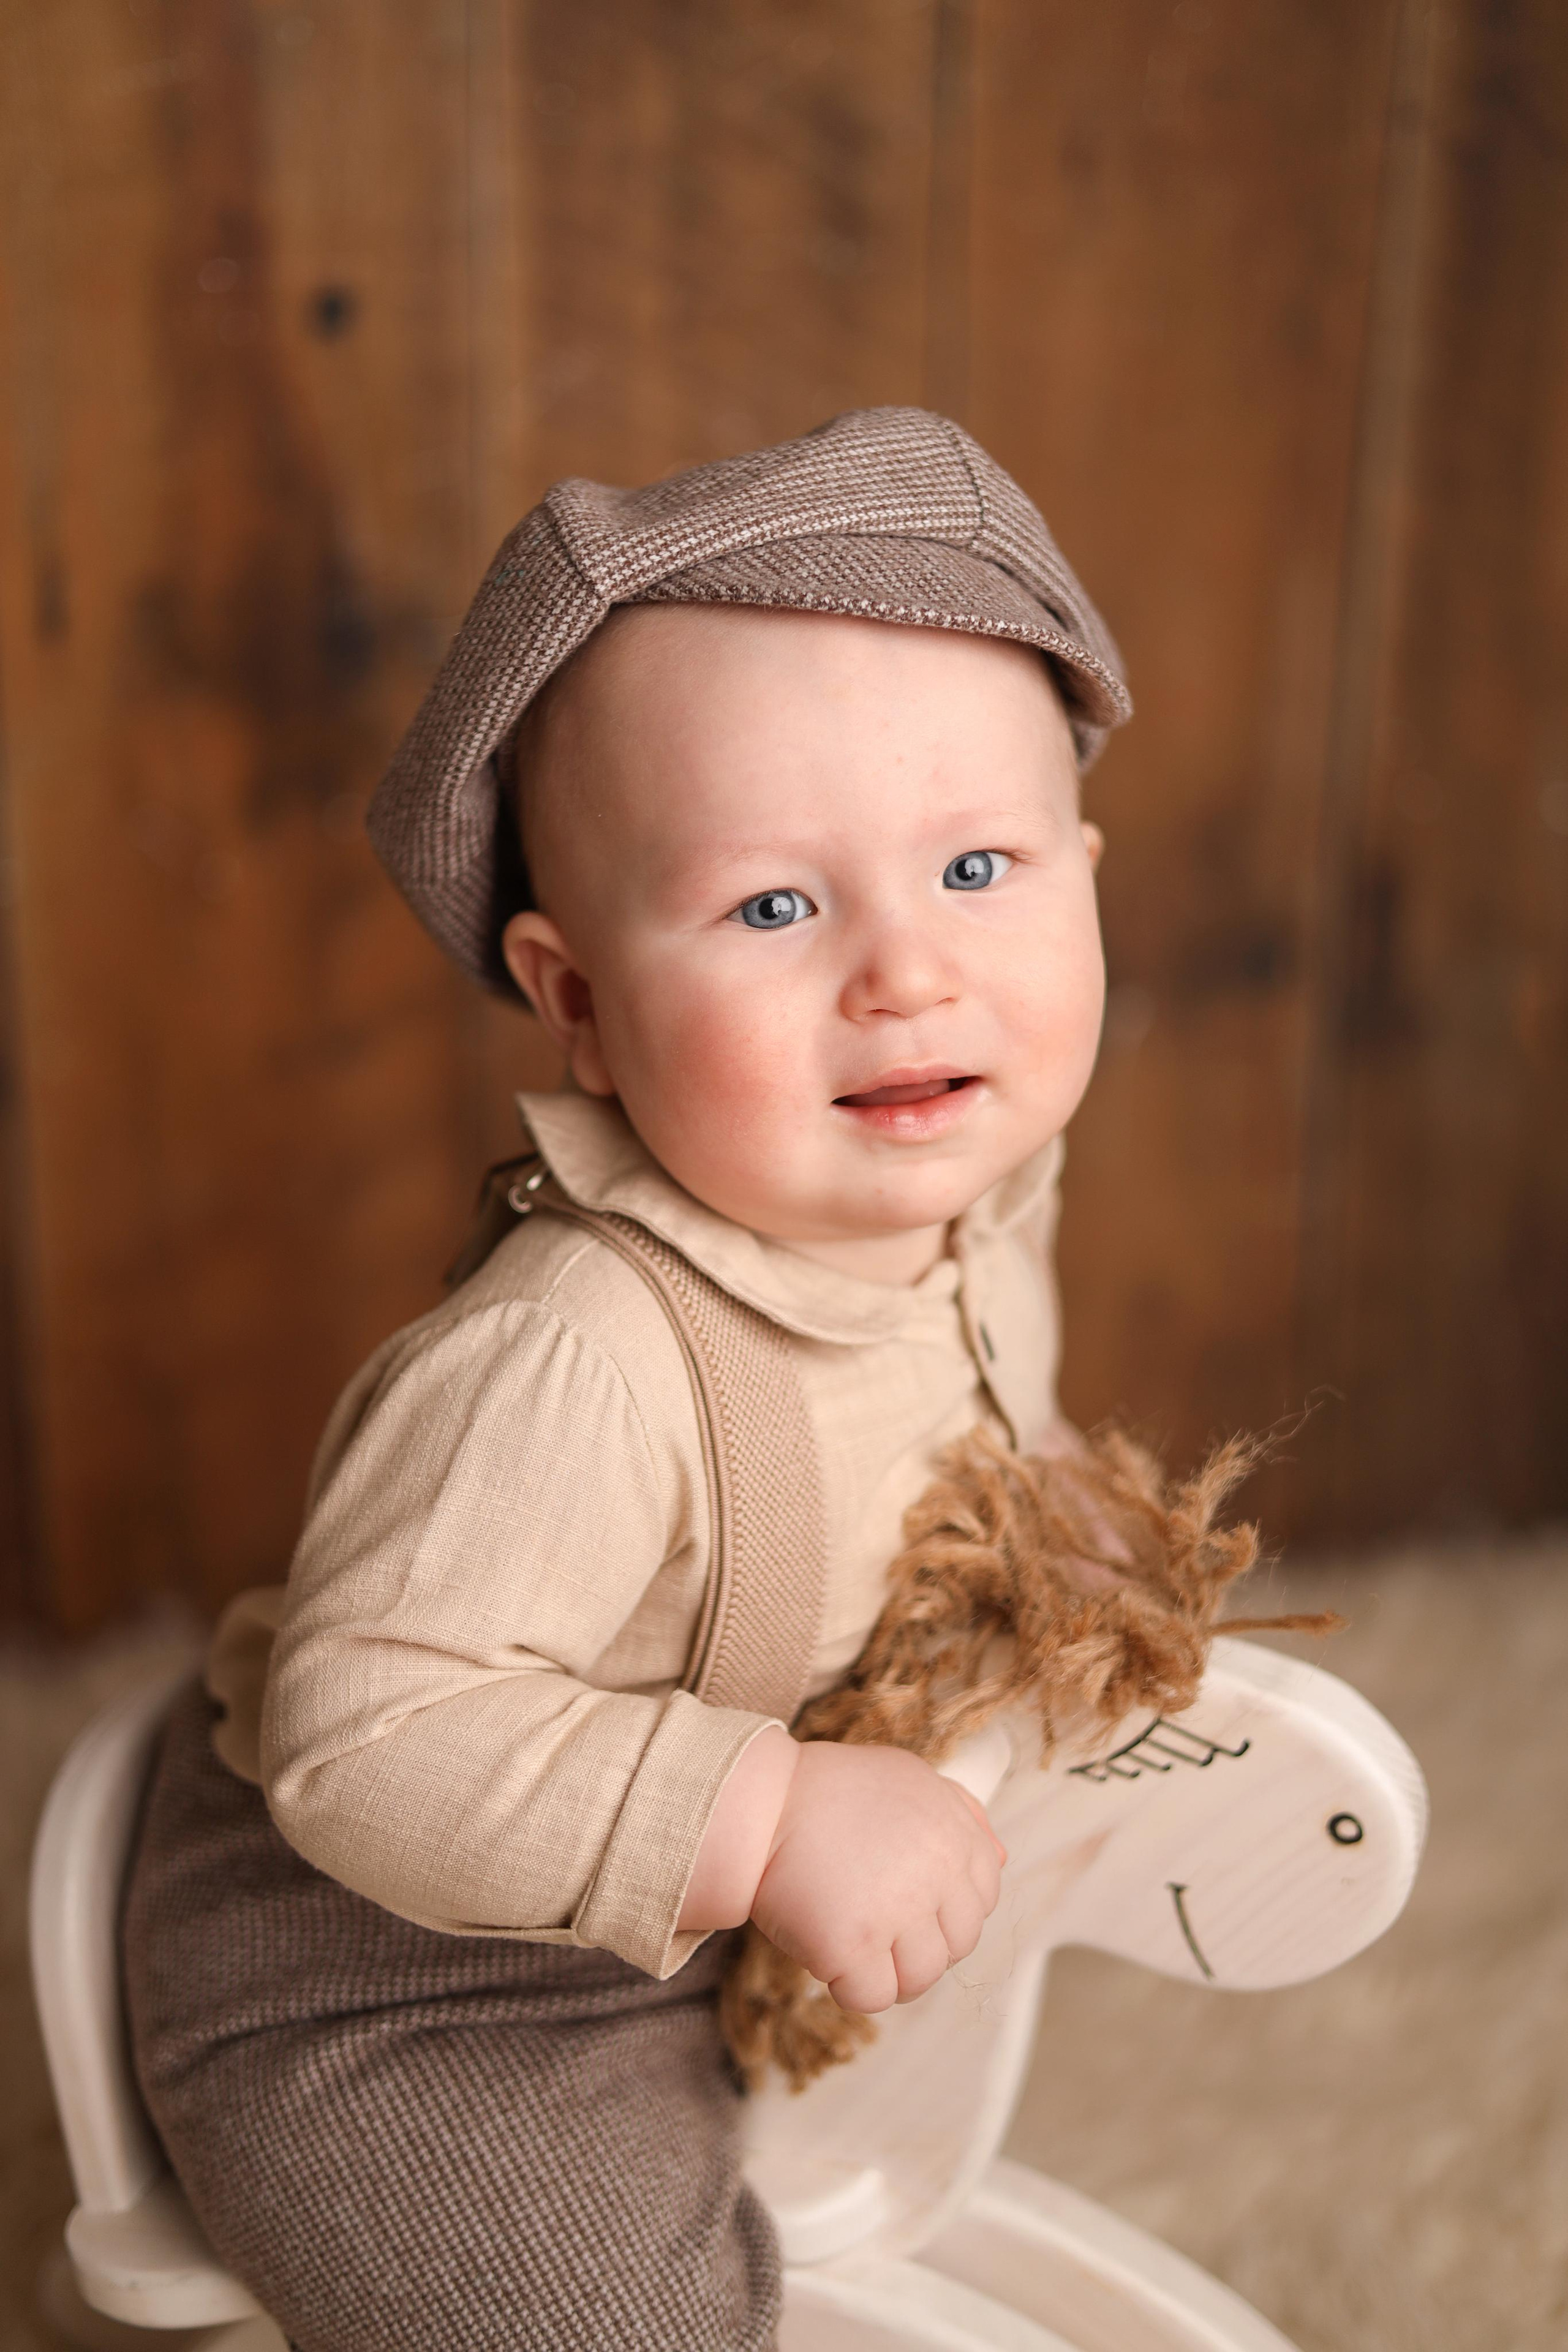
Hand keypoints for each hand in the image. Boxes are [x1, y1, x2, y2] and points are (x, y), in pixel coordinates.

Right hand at [750, 1740, 1005, 2013]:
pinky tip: (826, 1952)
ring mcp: (896, 1912)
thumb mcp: (908, 1779)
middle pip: (954, 1947)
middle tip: (873, 1923)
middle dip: (917, 1945)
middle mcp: (936, 1873)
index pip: (981, 1902)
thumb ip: (960, 1814)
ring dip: (885, 1971)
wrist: (759, 1802)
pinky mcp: (853, 1944)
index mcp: (955, 1835)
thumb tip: (998, 1859)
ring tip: (849, 1939)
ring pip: (918, 1980)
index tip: (908, 1903)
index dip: (943, 1911)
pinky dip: (848, 1986)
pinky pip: (871, 1997)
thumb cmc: (827, 1791)